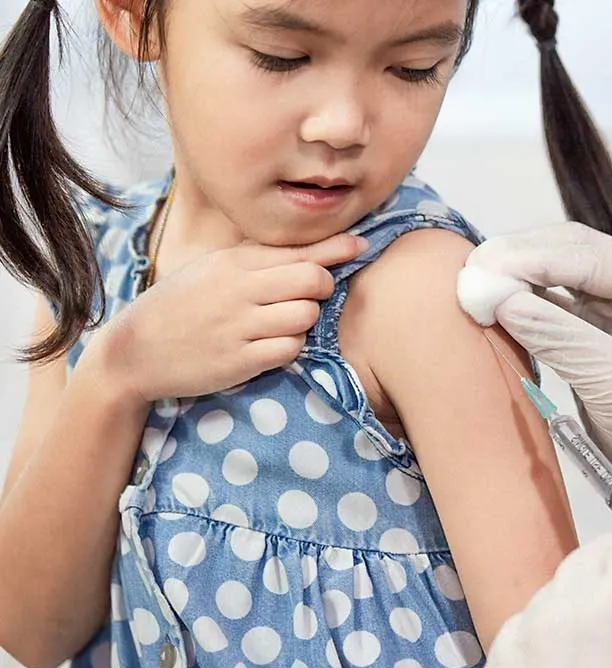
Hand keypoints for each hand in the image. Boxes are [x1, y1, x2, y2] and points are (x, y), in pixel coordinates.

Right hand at [93, 233, 366, 402]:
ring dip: (306, 320)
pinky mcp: (239, 361)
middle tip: (314, 295)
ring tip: (287, 322)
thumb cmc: (179, 306)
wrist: (133, 351)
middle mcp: (239, 290)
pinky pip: (290, 349)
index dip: (337, 249)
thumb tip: (308, 251)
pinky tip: (275, 344)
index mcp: (234, 263)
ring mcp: (239, 326)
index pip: (299, 251)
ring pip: (305, 316)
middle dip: (324, 287)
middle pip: (312, 280)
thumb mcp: (211, 270)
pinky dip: (291, 347)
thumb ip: (255, 261)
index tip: (361, 246)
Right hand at [464, 224, 611, 608]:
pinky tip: (493, 298)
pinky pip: (554, 297)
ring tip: (474, 281)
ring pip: (559, 267)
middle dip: (519, 257)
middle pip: (572, 249)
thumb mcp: (610, 383)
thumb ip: (556, 336)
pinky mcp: (598, 323)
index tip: (482, 271)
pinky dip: (522, 297)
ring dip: (517, 272)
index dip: (531, 259)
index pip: (588, 257)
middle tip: (470, 271)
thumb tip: (497, 297)